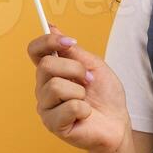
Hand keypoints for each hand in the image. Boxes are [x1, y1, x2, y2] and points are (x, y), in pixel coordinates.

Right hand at [25, 23, 130, 152]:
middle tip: (88, 80)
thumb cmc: (105, 95)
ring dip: (80, 91)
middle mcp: (43, 88)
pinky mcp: (53, 125)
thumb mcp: (93, 66)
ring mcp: (46, 107)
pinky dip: (84, 109)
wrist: (117, 123)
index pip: (35, 50)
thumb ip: (72, 51)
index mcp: (51, 72)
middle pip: (46, 65)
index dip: (48, 41)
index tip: (70, 42)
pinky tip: (85, 114)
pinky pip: (68, 107)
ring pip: (56, 86)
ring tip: (87, 100)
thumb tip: (51, 27)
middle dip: (75, 69)